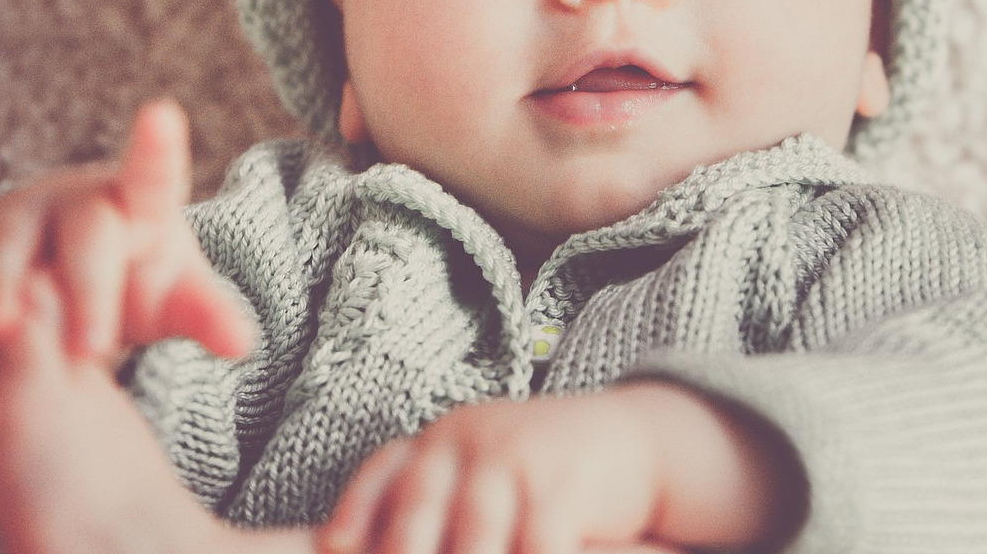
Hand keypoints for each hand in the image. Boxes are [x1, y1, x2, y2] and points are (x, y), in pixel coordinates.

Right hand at [0, 99, 256, 364]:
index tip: (162, 115)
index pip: (154, 176)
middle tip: (90, 348)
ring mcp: (17, 213)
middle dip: (88, 288)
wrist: (68, 271)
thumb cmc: (133, 278)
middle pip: (86, 233)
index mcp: (140, 204)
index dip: (157, 148)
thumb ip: (204, 314)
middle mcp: (77, 198)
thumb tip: (243, 343)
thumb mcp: (174, 298)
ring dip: (0, 284)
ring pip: (7, 241)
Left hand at [317, 383, 795, 553]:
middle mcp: (468, 443)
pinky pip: (537, 550)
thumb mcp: (484, 472)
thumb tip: (352, 548)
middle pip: (413, 522)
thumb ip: (434, 509)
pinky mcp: (562, 488)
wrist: (634, 443)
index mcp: (440, 442)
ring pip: (473, 544)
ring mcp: (515, 463)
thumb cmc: (544, 476)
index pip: (380, 483)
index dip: (353, 526)